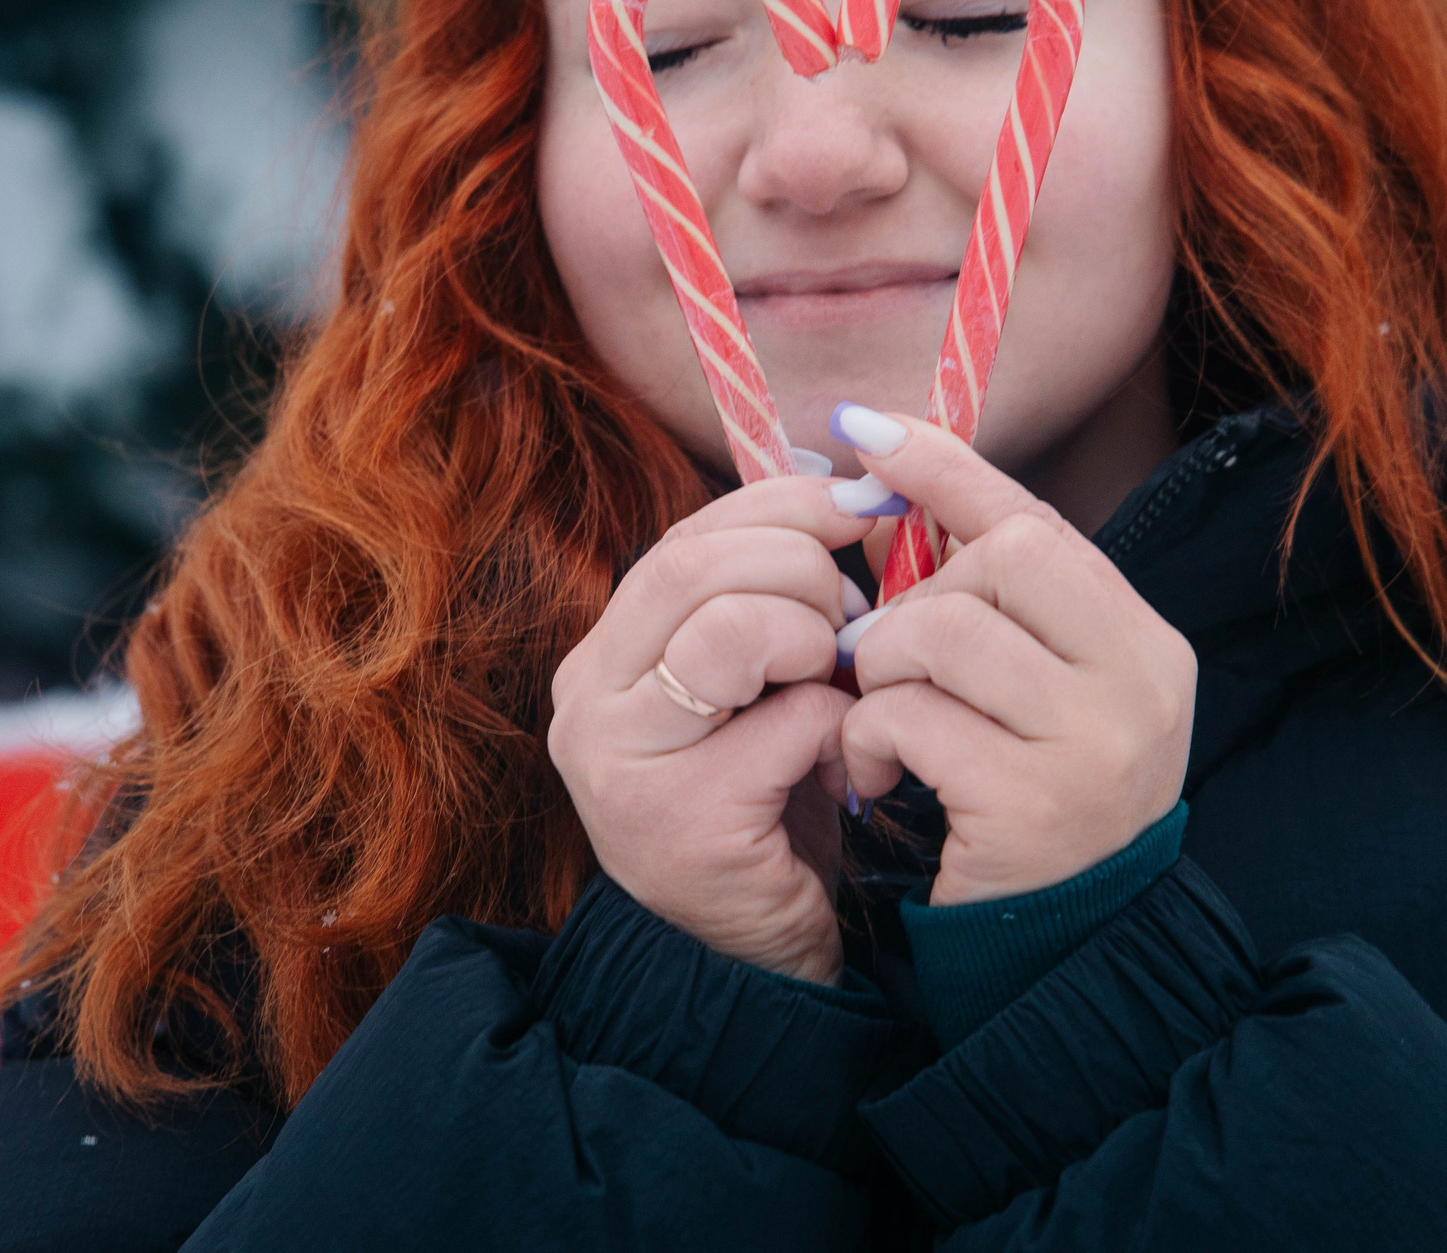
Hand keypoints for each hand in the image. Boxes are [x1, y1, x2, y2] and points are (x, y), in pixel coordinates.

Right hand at [548, 475, 875, 984]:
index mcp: (605, 657)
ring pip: (730, 632)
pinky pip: (787, 723)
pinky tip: (842, 768)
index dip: (778, 507)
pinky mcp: (678, 824)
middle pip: (693, 568)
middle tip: (853, 616)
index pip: (684, 541)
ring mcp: (621, 766)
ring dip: (814, 642)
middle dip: (802, 568)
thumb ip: (774, 595)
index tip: (859, 504)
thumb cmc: (774, 803)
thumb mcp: (761, 683)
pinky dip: (838, 730)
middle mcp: (587, 704)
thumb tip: (852, 489)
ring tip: (836, 687)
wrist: (762, 957)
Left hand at [835, 411, 1195, 905]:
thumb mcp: (1024, 690)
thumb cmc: (1022, 802)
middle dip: (914, 601)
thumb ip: (977, 594)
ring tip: (882, 724)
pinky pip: (912, 717)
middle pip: (1002, 559)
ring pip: (944, 631)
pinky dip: (872, 739)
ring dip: (882, 671)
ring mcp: (1098, 745)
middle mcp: (1143, 683)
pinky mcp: (1034, 806)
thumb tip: (879, 471)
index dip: (946, 469)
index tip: (864, 431)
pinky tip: (881, 781)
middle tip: (887, 663)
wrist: (1055, 955)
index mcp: (1143, 642)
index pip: (1038, 520)